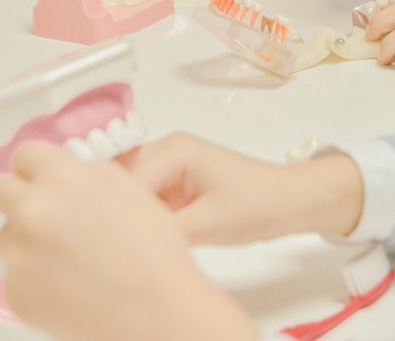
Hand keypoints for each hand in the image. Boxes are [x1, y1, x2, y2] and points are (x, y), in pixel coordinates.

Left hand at [0, 141, 255, 340]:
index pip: (25, 155)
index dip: (39, 167)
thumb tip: (67, 171)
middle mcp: (31, 212)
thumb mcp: (132, 190)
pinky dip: (33, 276)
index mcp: (61, 180)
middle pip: (4, 191)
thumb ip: (90, 172)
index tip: (46, 180)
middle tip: (56, 219)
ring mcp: (18, 256)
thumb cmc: (154, 253)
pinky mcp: (14, 294)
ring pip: (6, 234)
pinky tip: (67, 282)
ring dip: (26, 238)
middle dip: (26, 199)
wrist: (156, 311)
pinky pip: (13, 274)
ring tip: (68, 256)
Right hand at [120, 133, 363, 244]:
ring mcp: (169, 166)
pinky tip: (139, 239)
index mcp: (173, 149)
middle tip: (110, 244)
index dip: (114, 211)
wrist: (288, 202)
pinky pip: (146, 199)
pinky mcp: (174, 183)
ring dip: (128, 214)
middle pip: (122, 180)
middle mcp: (166, 150)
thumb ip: (164, 231)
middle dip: (116, 209)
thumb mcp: (209, 224)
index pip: (127, 180)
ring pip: (132, 191)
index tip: (106, 242)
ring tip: (123, 243)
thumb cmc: (257, 204)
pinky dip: (142, 217)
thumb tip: (128, 245)